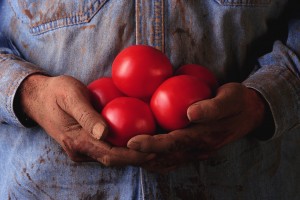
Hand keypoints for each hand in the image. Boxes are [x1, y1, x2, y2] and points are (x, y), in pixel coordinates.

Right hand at [18, 74, 153, 165]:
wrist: (38, 98)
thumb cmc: (56, 92)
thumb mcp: (71, 96)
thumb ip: (86, 115)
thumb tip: (104, 133)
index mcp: (76, 141)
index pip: (110, 155)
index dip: (132, 156)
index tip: (152, 151)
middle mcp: (79, 151)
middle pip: (113, 159)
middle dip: (136, 158)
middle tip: (159, 150)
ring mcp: (81, 149)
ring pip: (110, 156)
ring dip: (130, 154)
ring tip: (152, 146)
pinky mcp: (83, 144)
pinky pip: (105, 149)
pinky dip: (121, 147)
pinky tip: (135, 138)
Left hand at [127, 83, 265, 171]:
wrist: (250, 113)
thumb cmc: (237, 101)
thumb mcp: (229, 98)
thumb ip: (212, 107)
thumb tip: (190, 113)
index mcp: (203, 137)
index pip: (173, 143)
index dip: (151, 144)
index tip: (131, 142)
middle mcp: (197, 148)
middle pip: (164, 157)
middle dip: (140, 157)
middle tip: (117, 153)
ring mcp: (195, 151)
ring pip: (165, 162)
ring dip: (144, 161)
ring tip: (123, 156)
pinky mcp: (193, 149)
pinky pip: (171, 158)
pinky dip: (155, 158)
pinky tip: (141, 153)